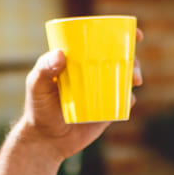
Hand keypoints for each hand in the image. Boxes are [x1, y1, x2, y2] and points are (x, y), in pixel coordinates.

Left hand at [19, 29, 143, 162]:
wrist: (46, 140)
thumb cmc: (38, 108)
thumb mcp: (37, 86)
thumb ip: (43, 69)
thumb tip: (60, 54)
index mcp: (79, 59)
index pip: (101, 41)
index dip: (121, 34)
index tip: (136, 34)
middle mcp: (93, 72)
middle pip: (120, 58)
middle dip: (134, 58)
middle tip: (134, 67)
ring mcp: (102, 91)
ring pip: (125, 78)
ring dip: (135, 75)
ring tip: (135, 80)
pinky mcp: (108, 110)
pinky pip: (124, 102)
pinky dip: (130, 99)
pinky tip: (128, 99)